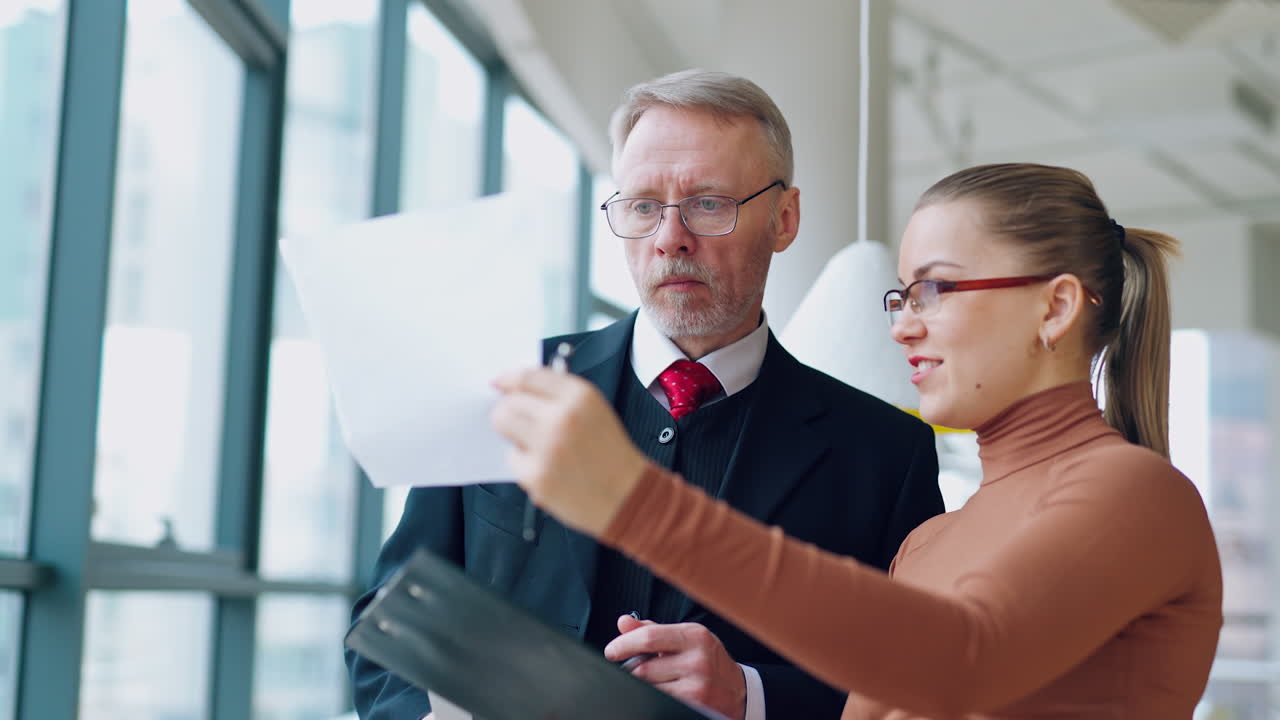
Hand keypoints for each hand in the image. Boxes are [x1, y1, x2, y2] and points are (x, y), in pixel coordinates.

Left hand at [491, 367, 649, 536]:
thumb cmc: (611, 455)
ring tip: (539, 446)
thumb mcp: (595, 410)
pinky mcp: (537, 476)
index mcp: (580, 396)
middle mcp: (563, 418)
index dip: (508, 379)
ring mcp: (548, 448)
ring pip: (504, 427)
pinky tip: (549, 469)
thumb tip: (516, 390)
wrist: (628, 496)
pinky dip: (525, 464)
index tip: (499, 383)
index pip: (528, 377)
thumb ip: (559, 396)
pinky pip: (513, 460)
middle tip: (519, 422)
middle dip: (508, 410)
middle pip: (509, 403)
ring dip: (514, 434)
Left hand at [606, 615, 746, 719]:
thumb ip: (653, 631)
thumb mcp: (686, 639)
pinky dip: (654, 697)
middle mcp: (698, 659)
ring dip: (641, 685)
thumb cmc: (708, 661)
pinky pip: (661, 700)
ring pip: (649, 687)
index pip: (649, 637)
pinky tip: (660, 692)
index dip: (623, 644)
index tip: (611, 651)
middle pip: (644, 666)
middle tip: (629, 669)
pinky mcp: (696, 704)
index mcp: (694, 635)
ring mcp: (698, 684)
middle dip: (630, 670)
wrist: (739, 692)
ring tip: (650, 681)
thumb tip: (623, 622)